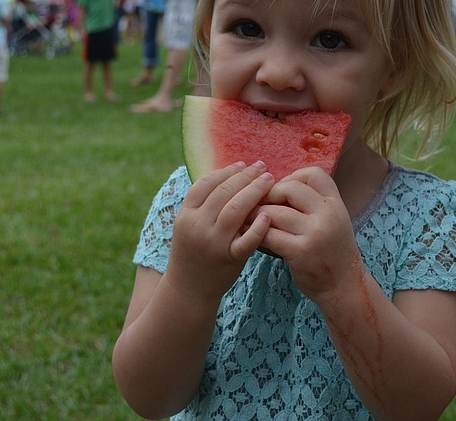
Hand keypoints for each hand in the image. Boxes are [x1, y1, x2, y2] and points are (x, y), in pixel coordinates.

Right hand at [166, 162, 274, 303]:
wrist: (188, 291)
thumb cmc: (194, 253)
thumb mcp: (189, 226)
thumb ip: (204, 205)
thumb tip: (228, 176)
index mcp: (186, 215)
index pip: (206, 184)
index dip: (226, 171)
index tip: (243, 164)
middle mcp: (197, 226)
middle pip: (223, 192)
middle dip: (245, 176)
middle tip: (263, 167)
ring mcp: (213, 243)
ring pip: (235, 209)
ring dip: (254, 191)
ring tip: (270, 180)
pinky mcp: (229, 259)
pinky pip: (246, 241)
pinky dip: (258, 227)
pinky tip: (268, 214)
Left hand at [257, 167, 361, 301]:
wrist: (343, 286)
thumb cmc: (332, 251)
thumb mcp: (332, 220)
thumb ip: (311, 203)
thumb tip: (273, 186)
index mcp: (335, 203)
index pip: (312, 174)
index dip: (292, 177)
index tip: (282, 192)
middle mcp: (328, 214)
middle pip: (289, 188)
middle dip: (269, 194)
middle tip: (259, 205)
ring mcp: (315, 233)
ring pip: (274, 212)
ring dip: (257, 215)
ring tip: (249, 220)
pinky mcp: (300, 252)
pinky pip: (269, 234)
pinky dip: (256, 234)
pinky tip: (252, 236)